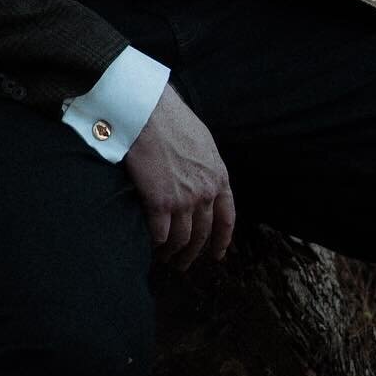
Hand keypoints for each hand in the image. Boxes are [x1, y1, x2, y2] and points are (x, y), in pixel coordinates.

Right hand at [125, 85, 234, 269]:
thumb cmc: (171, 118)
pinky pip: (160, 234)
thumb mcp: (202, 142)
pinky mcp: (159, 203)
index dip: (222, 240)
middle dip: (194, 253)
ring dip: (174, 252)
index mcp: (218, 177)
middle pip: (203, 234)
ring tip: (166, 257)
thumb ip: (205, 166)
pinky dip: (156, 243)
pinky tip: (152, 245)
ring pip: (182, 239)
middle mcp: (204, 193)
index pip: (226, 218)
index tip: (218, 254)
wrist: (149, 112)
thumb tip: (199, 177)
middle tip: (184, 263)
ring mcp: (183, 200)